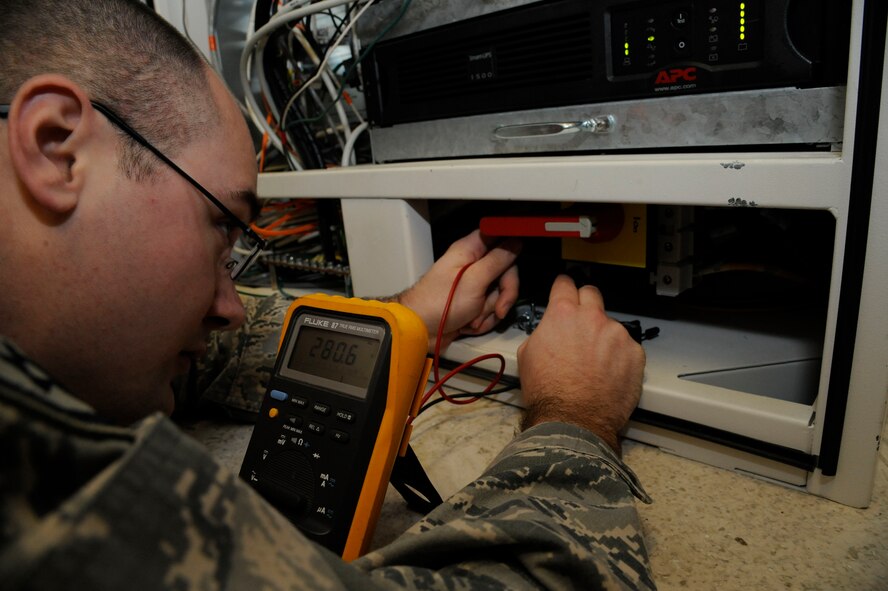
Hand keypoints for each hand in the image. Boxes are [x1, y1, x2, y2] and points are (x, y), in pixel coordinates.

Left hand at [396, 230, 520, 350]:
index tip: (520, 257)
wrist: (421, 331)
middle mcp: (472, 266)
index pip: (497, 236)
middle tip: (498, 308)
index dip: (511, 245)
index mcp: (469, 251)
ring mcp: (473, 286)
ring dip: (489, 311)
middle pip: (505, 271)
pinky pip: (490, 310)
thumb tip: (516, 243)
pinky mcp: (472, 304)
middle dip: (503, 294)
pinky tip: (468, 325)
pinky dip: (482, 320)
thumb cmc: (440, 303)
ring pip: (499, 294)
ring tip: (471, 318)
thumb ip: (497, 260)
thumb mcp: (474, 280)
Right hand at [516, 275, 644, 452]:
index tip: (565, 289)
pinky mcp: (635, 353)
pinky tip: (608, 373)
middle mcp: (592, 318)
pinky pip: (627, 347)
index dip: (563, 287)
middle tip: (581, 321)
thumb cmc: (548, 392)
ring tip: (594, 362)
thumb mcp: (527, 354)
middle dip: (585, 303)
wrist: (573, 420)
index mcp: (562, 314)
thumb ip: (543, 332)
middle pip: (592, 293)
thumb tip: (550, 331)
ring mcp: (617, 334)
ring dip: (603, 336)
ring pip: (610, 325)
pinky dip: (619, 356)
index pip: (564, 284)